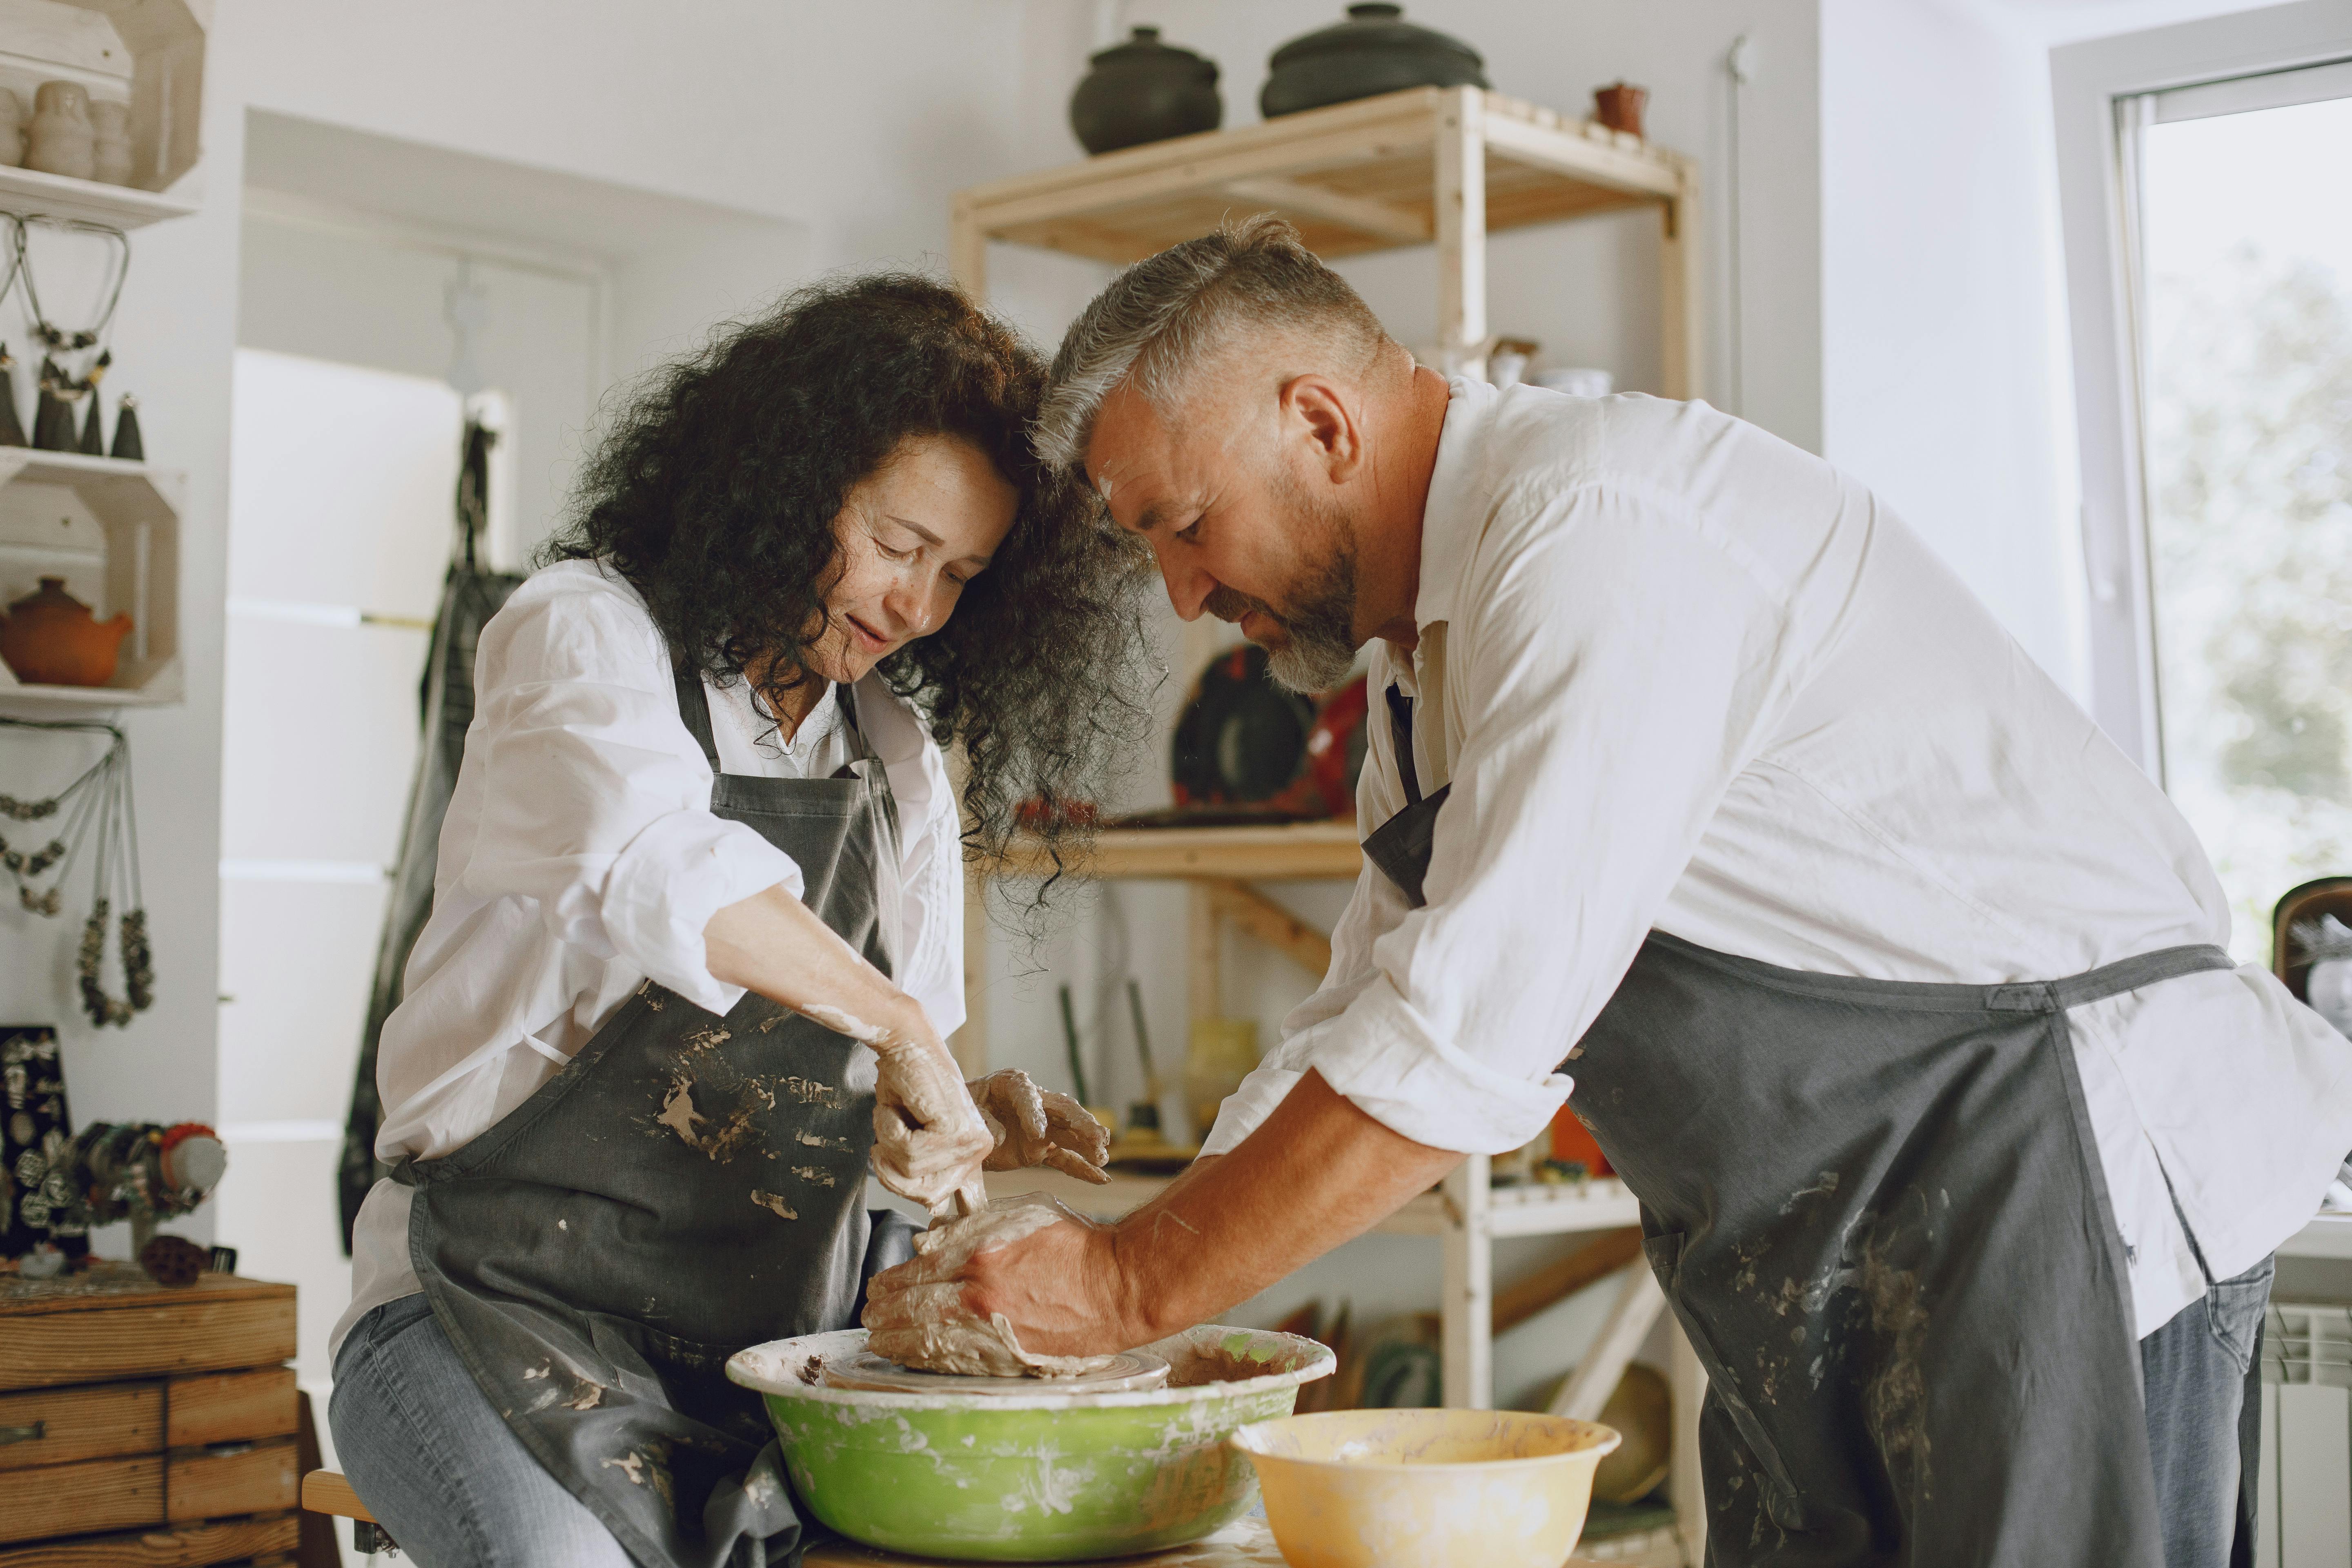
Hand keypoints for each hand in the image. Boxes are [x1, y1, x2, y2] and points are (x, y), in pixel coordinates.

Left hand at [863, 1194, 1134, 1366]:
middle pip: (910, 1309)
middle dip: (883, 1312)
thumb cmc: (1072, 1245)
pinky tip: (908, 1356)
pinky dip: (923, 1359)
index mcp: (980, 1255)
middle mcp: (978, 1296)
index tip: (877, 1286)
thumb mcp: (1021, 1214)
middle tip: (868, 1314)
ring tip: (878, 1338)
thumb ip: (969, 1229)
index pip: (914, 1272)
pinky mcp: (1004, 1358)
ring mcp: (990, 1331)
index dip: (890, 1282)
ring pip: (924, 1340)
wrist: (1115, 1287)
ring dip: (894, 1340)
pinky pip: (950, 1363)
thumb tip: (925, 1246)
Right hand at [870, 1030, 992, 1219]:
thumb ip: (924, 1172)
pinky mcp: (956, 1129)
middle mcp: (980, 1149)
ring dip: (888, 1143)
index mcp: (972, 1153)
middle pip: (923, 1195)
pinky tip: (899, 1106)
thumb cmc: (904, 1085)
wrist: (905, 1042)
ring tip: (897, 1114)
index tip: (933, 1215)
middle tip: (887, 1136)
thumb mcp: (912, 1138)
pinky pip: (907, 1153)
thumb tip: (935, 1209)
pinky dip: (889, 1129)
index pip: (955, 1201)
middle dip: (892, 1170)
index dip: (938, 1208)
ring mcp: (971, 1140)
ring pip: (911, 1174)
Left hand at [967, 1070, 1110, 1183]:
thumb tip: (1000, 1138)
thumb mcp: (965, 1113)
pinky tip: (1102, 1179)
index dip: (1033, 1113)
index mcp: (1010, 1084)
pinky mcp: (1038, 1149)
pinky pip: (1062, 1158)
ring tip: (1103, 1157)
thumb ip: (983, 1122)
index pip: (1028, 1096)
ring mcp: (1039, 1127)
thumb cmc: (958, 1112)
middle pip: (1062, 1110)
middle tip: (1098, 1139)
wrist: (954, 1126)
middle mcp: (1032, 1102)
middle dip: (1081, 1124)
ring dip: (1088, 1144)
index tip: (1038, 1134)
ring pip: (1068, 1133)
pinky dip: (1081, 1168)